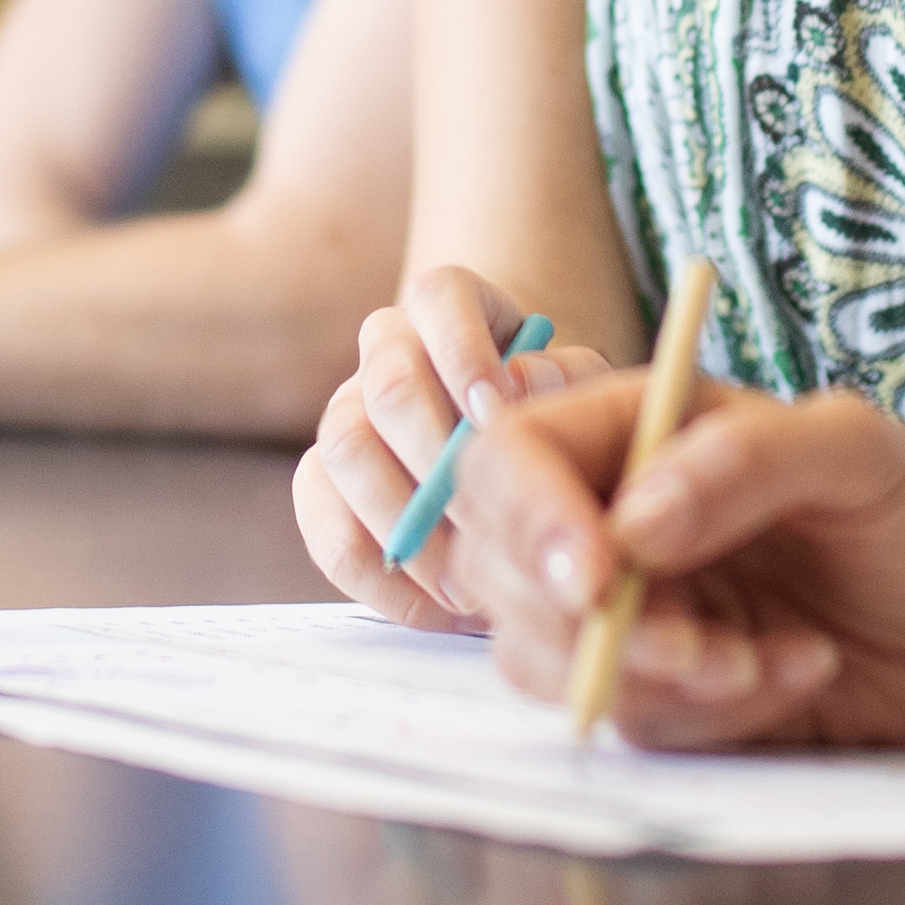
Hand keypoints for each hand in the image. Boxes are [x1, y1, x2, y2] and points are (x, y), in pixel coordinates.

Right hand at [295, 266, 613, 628]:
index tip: (496, 411)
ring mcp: (346, 414)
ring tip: (469, 581)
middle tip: (489, 523)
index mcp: (449, 306)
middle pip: (386, 383)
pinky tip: (437, 607)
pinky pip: (323, 526)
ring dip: (405, 521)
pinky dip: (376, 575)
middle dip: (436, 459)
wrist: (521, 457)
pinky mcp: (321, 485)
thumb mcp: (582, 385)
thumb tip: (520, 382)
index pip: (438, 297)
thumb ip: (565, 378)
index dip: (462, 351)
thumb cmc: (558, 413)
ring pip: (343, 449)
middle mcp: (385, 351)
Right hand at [441, 384, 904, 752]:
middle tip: (702, 648)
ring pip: (544, 659)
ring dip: (657, 678)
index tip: (594, 579)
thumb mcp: (859, 454)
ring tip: (772, 658)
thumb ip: (746, 463)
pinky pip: (631, 719)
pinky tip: (797, 669)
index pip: (512, 459)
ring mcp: (623, 608)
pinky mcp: (653, 690)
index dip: (528, 519)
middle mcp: (608, 517)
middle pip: (498, 569)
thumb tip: (635, 522)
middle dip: (589, 626)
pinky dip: (715, 714)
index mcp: (636, 431)